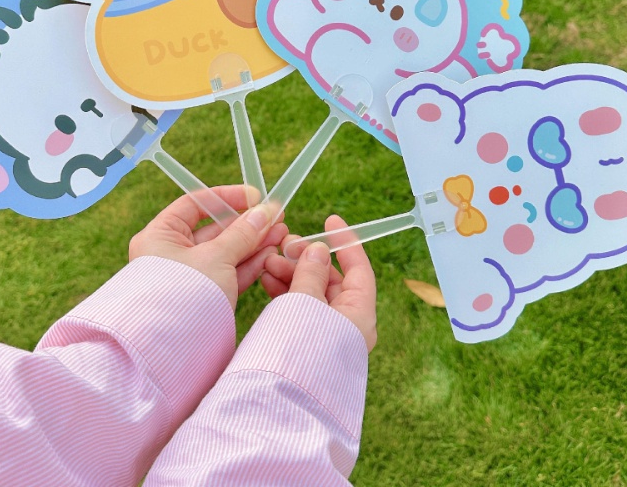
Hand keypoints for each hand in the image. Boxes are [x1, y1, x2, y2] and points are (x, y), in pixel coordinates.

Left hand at [129, 185, 286, 308]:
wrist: (171, 353)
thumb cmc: (183, 296)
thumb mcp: (216, 257)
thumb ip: (243, 233)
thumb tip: (265, 211)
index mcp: (160, 236)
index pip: (195, 204)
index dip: (227, 198)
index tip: (255, 197)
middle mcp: (170, 254)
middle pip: (214, 229)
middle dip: (248, 223)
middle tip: (277, 216)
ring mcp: (188, 278)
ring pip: (225, 252)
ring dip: (254, 242)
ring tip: (282, 233)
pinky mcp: (204, 298)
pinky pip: (228, 274)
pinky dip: (249, 263)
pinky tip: (271, 253)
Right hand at [261, 215, 376, 351]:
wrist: (277, 405)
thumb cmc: (296, 352)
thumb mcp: (305, 304)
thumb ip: (311, 273)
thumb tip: (318, 250)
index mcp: (359, 317)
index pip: (359, 270)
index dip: (345, 243)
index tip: (330, 221)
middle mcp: (346, 326)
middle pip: (331, 281)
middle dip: (307, 259)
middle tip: (284, 245)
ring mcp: (324, 336)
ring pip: (311, 294)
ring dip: (291, 273)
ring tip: (268, 261)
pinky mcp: (303, 344)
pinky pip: (297, 309)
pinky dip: (283, 292)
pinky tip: (266, 279)